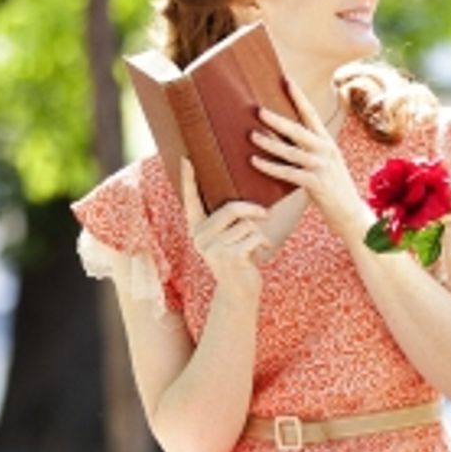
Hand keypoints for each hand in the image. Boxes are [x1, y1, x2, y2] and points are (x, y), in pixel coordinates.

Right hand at [180, 158, 268, 294]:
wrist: (239, 293)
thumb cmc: (240, 259)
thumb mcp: (231, 237)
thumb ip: (230, 220)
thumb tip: (246, 199)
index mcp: (197, 228)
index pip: (191, 200)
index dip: (189, 180)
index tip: (186, 158)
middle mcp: (199, 237)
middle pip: (231, 208)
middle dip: (252, 210)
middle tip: (264, 214)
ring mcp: (212, 248)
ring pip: (246, 224)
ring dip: (259, 233)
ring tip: (256, 246)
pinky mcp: (228, 257)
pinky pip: (254, 236)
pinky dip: (264, 242)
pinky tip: (263, 252)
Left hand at [248, 81, 364, 237]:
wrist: (350, 213)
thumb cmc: (333, 189)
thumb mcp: (324, 164)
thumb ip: (308, 151)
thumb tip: (281, 140)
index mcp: (327, 143)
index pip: (312, 115)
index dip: (299, 98)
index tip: (287, 81)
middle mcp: (326, 151)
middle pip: (299, 130)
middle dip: (278, 120)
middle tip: (259, 110)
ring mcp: (322, 166)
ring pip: (292, 151)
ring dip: (270, 143)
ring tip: (251, 135)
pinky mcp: (316, 183)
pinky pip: (288, 172)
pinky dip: (270, 167)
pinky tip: (256, 162)